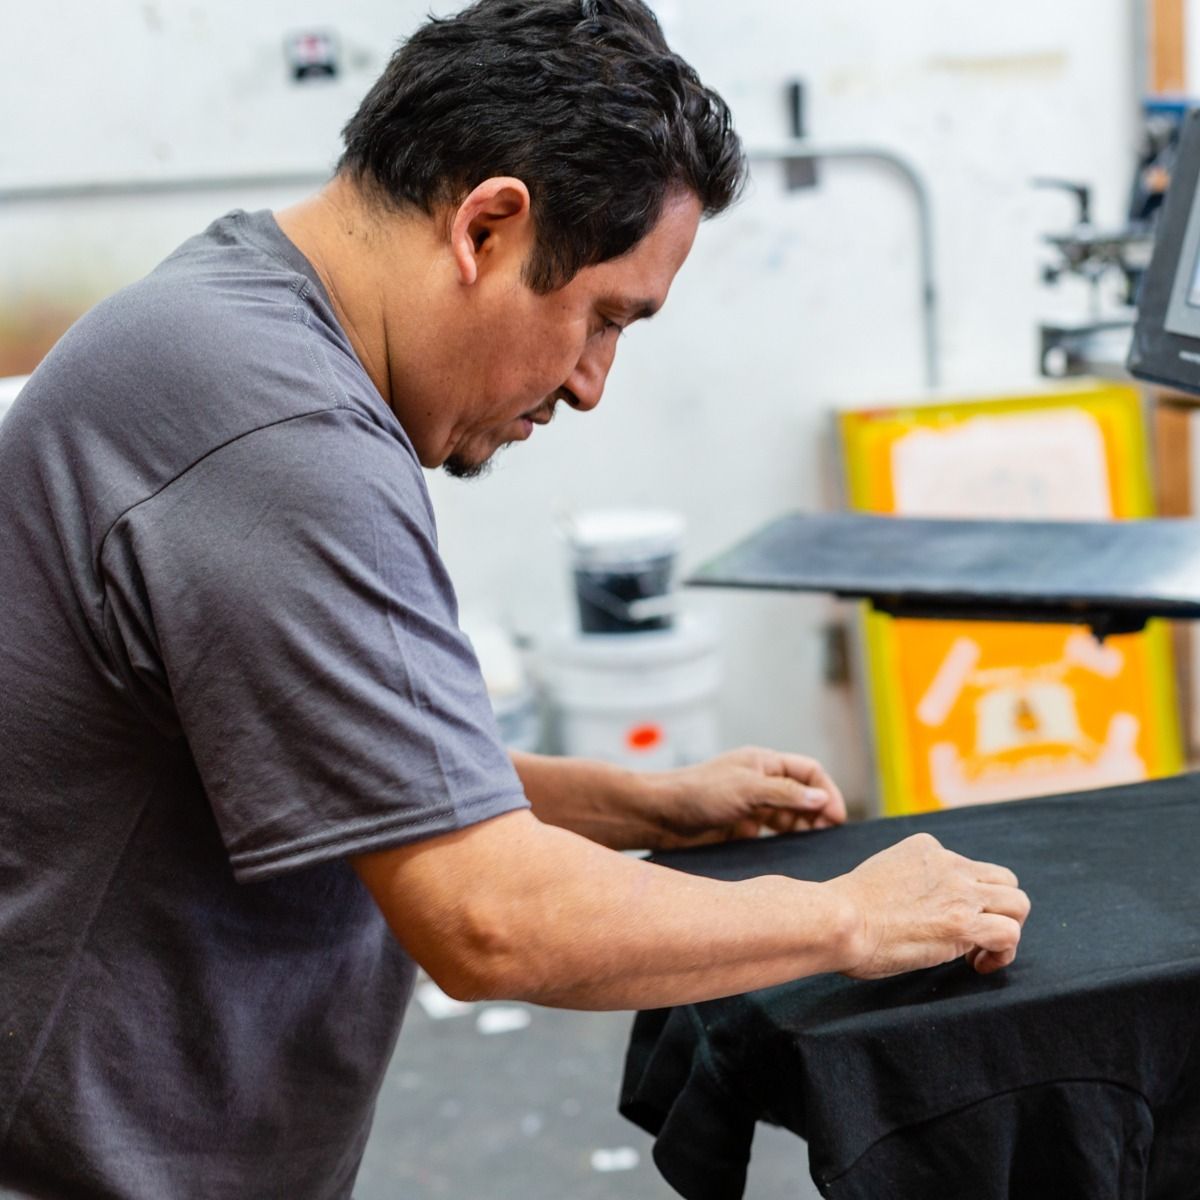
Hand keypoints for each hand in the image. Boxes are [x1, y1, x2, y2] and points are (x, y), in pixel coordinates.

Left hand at [645, 745, 846, 849]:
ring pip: (791, 817)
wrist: (661, 816)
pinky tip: (794, 854)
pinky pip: (774, 835)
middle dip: (820, 812)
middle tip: (828, 836)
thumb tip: (822, 799)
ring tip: (814, 846)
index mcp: (764, 764)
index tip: (837, 817)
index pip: (809, 772)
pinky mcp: (743, 828)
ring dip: (806, 829)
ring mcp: (753, 806)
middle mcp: (761, 783)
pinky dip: (787, 842)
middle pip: (803, 795)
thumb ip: (785, 794)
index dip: (826, 792)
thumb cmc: (698, 793)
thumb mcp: (746, 790)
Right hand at [826, 833, 1030, 978]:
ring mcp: (959, 892)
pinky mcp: (963, 923)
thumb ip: (909, 880)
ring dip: (1007, 930)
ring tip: (982, 952)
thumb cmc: (844, 909)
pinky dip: (1003, 953)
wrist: (839, 920)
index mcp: (926, 848)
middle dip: (998, 910)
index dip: (968, 898)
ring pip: (1018, 904)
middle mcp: (949, 863)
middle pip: (1006, 881)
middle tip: (976, 937)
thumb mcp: (883, 873)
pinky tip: (978, 965)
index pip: (970, 868)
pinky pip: (1010, 934)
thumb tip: (917, 908)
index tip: (948, 921)